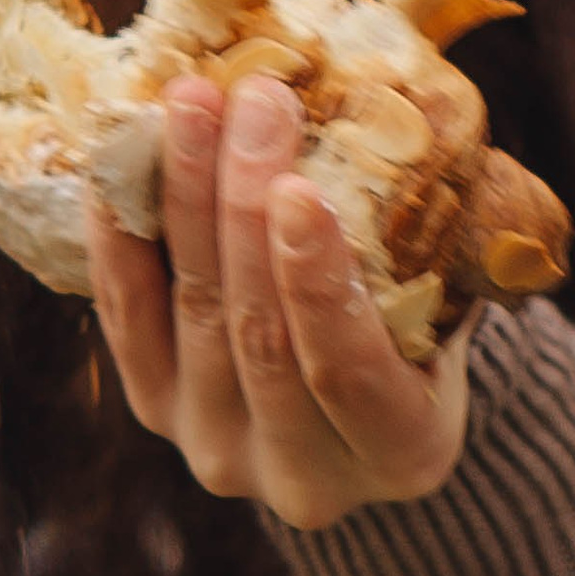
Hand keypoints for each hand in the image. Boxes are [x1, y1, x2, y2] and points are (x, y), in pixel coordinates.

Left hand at [86, 75, 472, 530]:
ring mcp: (219, 449)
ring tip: (194, 100)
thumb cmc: (427, 318)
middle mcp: (305, 477)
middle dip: (247, 204)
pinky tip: (123, 156)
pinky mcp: (155, 409)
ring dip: (186, 196)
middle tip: (255, 100)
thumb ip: (435, 232)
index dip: (318, 284)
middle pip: (258, 332)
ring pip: (193, 312)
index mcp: (405, 452)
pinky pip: (125, 316)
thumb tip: (404, 98)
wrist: (360, 396)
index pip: (350, 373)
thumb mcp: (455, 292)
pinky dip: (119, 233)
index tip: (302, 189)